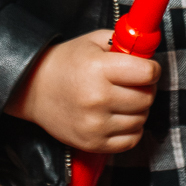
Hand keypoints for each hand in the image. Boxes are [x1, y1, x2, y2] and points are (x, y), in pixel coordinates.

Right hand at [6, 30, 158, 153]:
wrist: (33, 90)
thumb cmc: (67, 63)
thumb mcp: (93, 42)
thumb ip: (124, 41)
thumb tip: (150, 49)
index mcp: (99, 69)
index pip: (147, 73)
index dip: (152, 69)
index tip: (146, 69)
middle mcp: (97, 99)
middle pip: (146, 98)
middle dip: (145, 88)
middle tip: (133, 84)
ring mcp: (95, 125)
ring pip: (141, 119)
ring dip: (138, 109)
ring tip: (122, 100)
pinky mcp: (93, 143)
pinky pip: (131, 140)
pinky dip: (131, 129)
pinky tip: (119, 117)